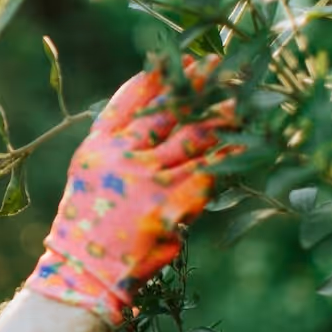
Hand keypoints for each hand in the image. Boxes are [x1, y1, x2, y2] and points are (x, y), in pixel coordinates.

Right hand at [25, 55, 233, 327]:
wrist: (85, 272)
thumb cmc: (88, 226)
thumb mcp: (90, 176)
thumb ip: (119, 147)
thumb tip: (163, 122)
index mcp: (98, 146)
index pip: (128, 100)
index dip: (155, 77)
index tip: (177, 58)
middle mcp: (122, 156)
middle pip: (166, 111)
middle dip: (194, 87)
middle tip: (218, 65)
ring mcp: (148, 180)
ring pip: (193, 138)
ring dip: (219, 116)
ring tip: (240, 100)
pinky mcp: (173, 205)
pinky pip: (210, 172)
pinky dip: (230, 155)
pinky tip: (247, 140)